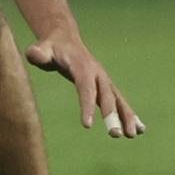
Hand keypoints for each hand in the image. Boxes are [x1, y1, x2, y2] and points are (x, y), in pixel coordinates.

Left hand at [24, 36, 143, 137]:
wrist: (64, 39)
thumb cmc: (50, 48)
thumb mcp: (41, 48)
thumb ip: (38, 53)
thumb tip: (35, 54)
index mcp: (82, 66)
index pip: (86, 88)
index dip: (87, 105)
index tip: (87, 125)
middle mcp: (97, 74)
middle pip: (106, 96)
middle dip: (111, 115)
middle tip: (115, 135)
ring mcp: (104, 80)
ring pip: (118, 100)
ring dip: (127, 117)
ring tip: (132, 135)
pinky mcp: (106, 87)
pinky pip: (120, 102)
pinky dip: (130, 115)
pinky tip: (140, 130)